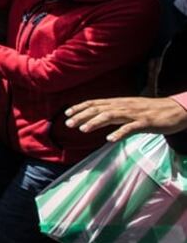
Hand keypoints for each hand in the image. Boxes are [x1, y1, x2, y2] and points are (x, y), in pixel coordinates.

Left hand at [65, 96, 186, 141]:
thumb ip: (114, 113)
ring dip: (96, 122)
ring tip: (83, 129)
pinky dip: (119, 133)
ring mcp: (134, 114)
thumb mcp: (129, 109)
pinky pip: (131, 128)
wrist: (175, 110)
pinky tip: (110, 139)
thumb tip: (96, 118)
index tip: (66, 114)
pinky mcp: (146, 122)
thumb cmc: (150, 111)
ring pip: (112, 116)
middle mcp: (124, 106)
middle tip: (68, 124)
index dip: (80, 108)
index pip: (95, 103)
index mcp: (119, 103)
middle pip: (99, 109)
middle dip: (82, 115)